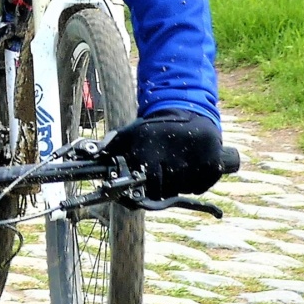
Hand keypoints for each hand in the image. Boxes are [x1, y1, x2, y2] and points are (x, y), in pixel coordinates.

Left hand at [104, 111, 226, 198]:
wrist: (191, 112)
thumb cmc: (156, 128)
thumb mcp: (131, 132)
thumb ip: (111, 146)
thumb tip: (91, 156)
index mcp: (151, 151)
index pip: (149, 186)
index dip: (147, 188)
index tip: (147, 183)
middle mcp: (174, 158)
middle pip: (165, 190)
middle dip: (162, 185)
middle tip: (162, 171)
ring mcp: (196, 163)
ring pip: (182, 190)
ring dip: (178, 183)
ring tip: (176, 165)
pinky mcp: (212, 165)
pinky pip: (199, 188)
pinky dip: (195, 183)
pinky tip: (190, 166)